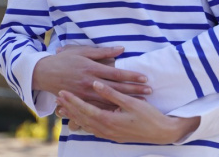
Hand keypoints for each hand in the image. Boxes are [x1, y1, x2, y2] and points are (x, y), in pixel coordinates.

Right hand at [33, 45, 150, 109]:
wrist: (44, 73)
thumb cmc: (65, 59)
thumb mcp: (83, 51)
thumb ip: (104, 52)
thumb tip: (122, 49)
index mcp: (92, 69)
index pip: (116, 74)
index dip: (131, 76)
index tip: (145, 78)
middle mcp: (89, 83)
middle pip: (116, 88)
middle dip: (134, 90)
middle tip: (150, 91)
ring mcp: (85, 95)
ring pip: (110, 100)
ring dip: (126, 101)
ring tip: (142, 102)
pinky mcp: (80, 102)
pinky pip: (98, 108)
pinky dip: (112, 110)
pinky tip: (122, 111)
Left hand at [56, 81, 199, 143]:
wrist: (160, 133)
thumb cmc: (147, 116)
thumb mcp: (131, 102)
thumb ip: (111, 93)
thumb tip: (96, 83)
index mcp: (108, 119)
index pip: (85, 109)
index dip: (73, 100)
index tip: (62, 92)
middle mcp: (105, 129)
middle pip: (82, 117)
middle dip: (69, 107)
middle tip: (57, 98)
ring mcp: (109, 134)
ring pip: (86, 124)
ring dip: (74, 115)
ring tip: (63, 107)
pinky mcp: (113, 135)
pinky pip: (93, 129)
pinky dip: (83, 122)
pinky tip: (80, 119)